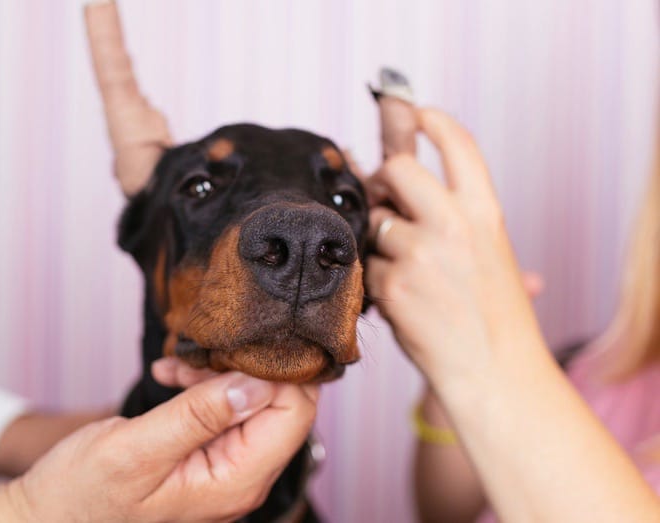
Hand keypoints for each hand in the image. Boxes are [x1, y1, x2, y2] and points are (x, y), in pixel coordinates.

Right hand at [0, 365, 317, 521]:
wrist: (51, 519)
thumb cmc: (83, 497)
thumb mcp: (135, 450)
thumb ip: (198, 417)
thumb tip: (255, 384)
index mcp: (235, 481)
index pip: (294, 413)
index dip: (274, 370)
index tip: (234, 345)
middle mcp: (241, 478)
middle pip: (279, 404)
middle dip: (241, 368)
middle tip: (192, 359)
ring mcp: (226, 468)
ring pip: (252, 401)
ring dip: (216, 374)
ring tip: (173, 372)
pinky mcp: (208, 457)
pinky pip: (224, 410)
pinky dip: (201, 387)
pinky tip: (171, 380)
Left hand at [364, 108, 547, 389]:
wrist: (495, 371)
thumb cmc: (493, 315)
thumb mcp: (491, 252)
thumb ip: (455, 216)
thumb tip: (401, 183)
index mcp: (485, 211)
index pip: (457, 144)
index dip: (433, 121)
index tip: (416, 111)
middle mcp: (453, 223)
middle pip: (396, 169)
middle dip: (385, 183)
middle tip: (391, 206)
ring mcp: (420, 253)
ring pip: (375, 224)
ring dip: (379, 244)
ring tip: (411, 277)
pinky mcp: (392, 285)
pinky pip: (365, 266)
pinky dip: (376, 282)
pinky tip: (403, 302)